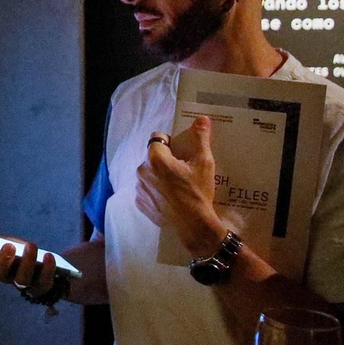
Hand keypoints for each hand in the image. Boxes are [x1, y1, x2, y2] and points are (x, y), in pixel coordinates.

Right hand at [0, 222, 55, 294]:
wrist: (43, 267)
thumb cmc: (19, 254)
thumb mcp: (5, 242)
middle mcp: (7, 278)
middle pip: (1, 274)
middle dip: (3, 261)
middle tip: (8, 246)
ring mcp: (25, 284)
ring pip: (22, 279)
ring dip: (27, 262)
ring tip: (31, 245)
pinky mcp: (42, 287)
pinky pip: (44, 281)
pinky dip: (47, 269)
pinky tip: (48, 256)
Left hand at [135, 117, 225, 255]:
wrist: (194, 226)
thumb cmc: (198, 193)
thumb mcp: (204, 163)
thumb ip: (200, 138)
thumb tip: (202, 118)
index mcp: (155, 158)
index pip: (157, 137)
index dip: (170, 142)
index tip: (181, 153)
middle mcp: (142, 171)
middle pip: (152, 155)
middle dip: (165, 159)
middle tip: (182, 170)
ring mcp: (139, 188)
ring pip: (149, 172)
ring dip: (159, 174)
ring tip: (177, 185)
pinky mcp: (140, 203)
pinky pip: (146, 188)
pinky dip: (155, 189)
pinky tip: (170, 197)